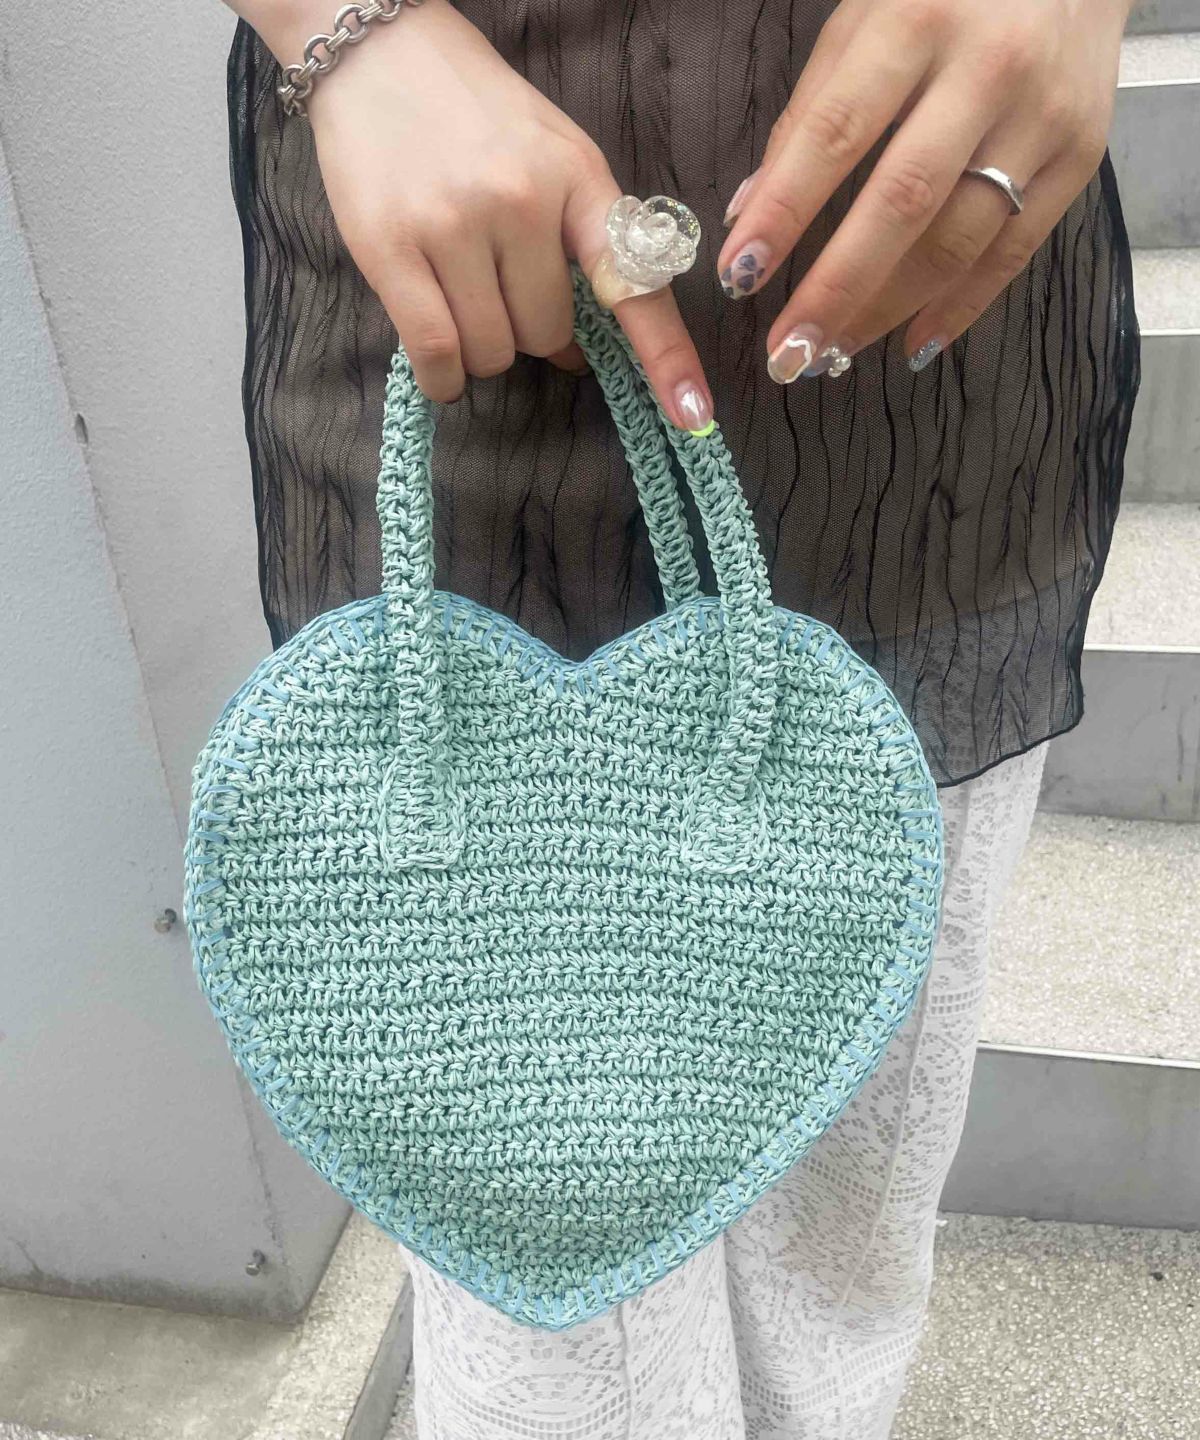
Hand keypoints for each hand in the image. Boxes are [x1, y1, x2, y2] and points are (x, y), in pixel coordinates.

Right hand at [237, 0, 711, 429]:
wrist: (377, 47)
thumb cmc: (474, 113)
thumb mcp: (552, 154)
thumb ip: (578, 243)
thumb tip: (574, 354)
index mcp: (577, 178)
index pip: (633, 283)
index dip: (666, 357)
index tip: (691, 413)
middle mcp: (522, 200)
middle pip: (545, 334)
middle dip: (528, 333)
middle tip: (499, 293)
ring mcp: (454, 224)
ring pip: (492, 351)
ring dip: (481, 351)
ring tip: (460, 299)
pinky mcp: (390, 247)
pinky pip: (435, 352)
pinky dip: (444, 379)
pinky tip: (443, 369)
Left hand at [715, 0, 1130, 380]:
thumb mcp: (866, 19)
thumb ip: (809, 112)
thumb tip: (748, 212)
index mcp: (916, 20)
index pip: (834, 132)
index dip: (783, 212)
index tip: (738, 277)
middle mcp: (987, 69)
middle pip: (902, 201)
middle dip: (837, 289)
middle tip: (787, 355)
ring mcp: (1042, 117)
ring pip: (958, 240)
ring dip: (888, 310)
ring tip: (834, 353)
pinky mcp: (1081, 157)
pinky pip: (1013, 253)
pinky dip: (959, 309)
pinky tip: (911, 344)